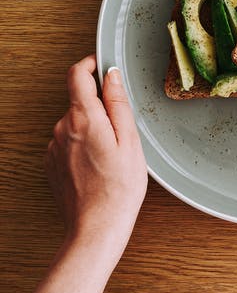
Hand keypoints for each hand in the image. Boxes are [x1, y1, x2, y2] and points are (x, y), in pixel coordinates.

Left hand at [45, 55, 147, 260]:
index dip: (90, 64)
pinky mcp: (51, 163)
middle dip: (99, 106)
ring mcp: (54, 147)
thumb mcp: (129, 139)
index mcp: (83, 118)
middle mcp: (62, 128)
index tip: (102, 65)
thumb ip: (118, 102)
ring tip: (112, 154)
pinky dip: (82, 144)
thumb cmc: (119, 188)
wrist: (96, 228)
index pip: (77, 75)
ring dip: (92, 127)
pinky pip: (68, 141)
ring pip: (74, 122)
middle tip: (121, 129)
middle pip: (79, 101)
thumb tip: (111, 75)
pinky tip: (98, 165)